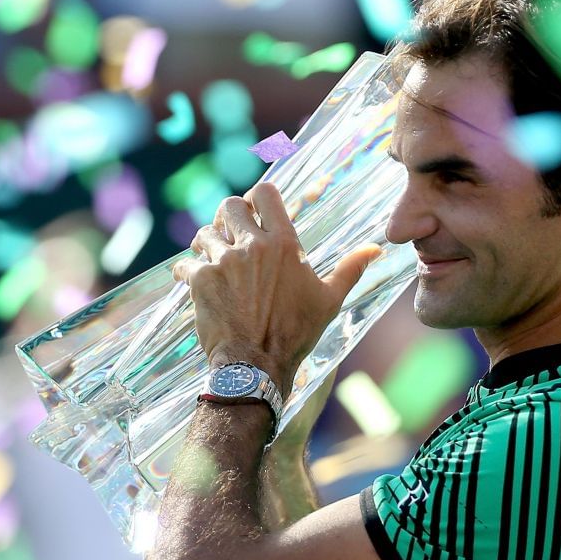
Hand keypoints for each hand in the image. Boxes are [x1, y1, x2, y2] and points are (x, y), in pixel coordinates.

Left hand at [171, 182, 383, 402]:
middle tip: (229, 236)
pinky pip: (185, 263)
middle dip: (227, 218)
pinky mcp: (200, 280)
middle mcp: (253, 246)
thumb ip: (350, 269)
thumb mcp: (329, 300)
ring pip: (204, 232)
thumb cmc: (296, 333)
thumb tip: (375, 249)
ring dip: (206, 244)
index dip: (257, 199)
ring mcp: (224, 261)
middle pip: (229, 206)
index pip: (265, 194)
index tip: (254, 212)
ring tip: (213, 260)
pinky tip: (194, 282)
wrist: (257, 365)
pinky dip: (187, 272)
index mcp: (285, 244)